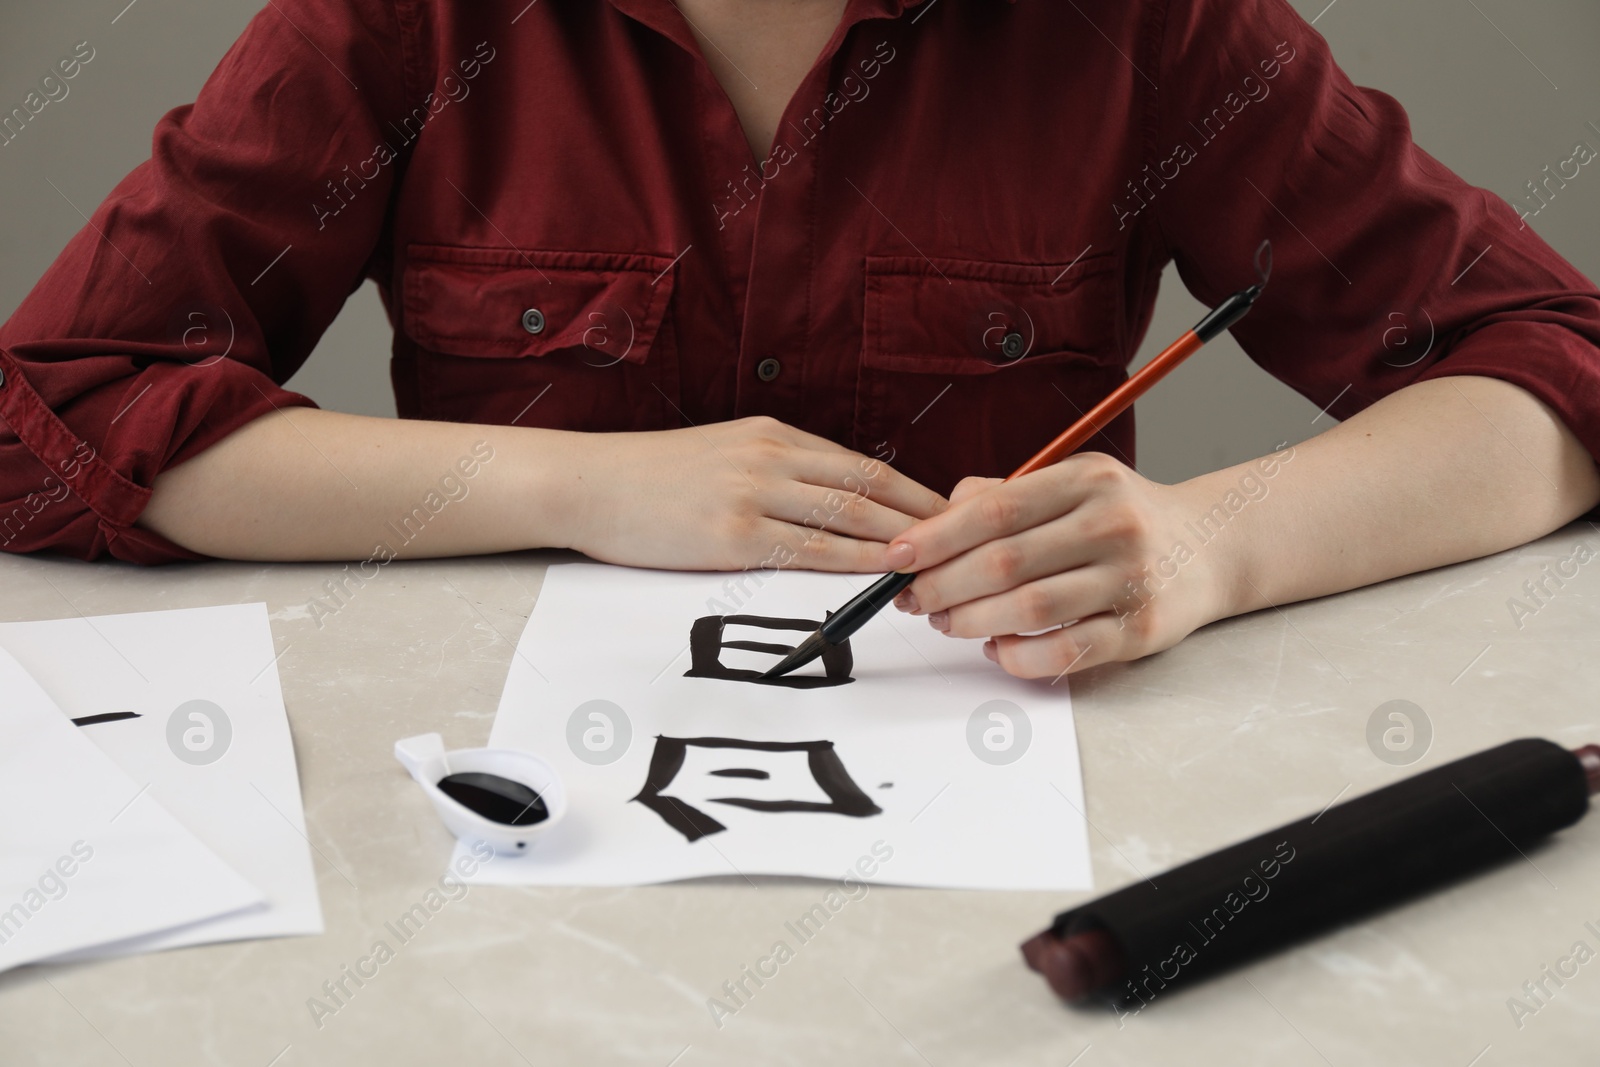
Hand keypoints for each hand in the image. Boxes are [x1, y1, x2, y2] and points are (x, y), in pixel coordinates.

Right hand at [563, 416, 947, 571]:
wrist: (589, 485)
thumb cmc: (653, 478)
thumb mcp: (724, 453)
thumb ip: (777, 469)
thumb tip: (831, 499)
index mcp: (773, 435)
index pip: (861, 465)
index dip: (913, 491)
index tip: (950, 514)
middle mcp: (771, 458)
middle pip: (869, 487)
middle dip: (925, 515)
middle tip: (970, 540)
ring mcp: (753, 495)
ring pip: (848, 517)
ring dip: (901, 540)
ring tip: (944, 562)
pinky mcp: (732, 535)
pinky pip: (810, 551)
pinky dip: (857, 561)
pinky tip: (887, 572)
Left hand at [885, 453, 1232, 678]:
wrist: (1211, 547)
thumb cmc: (1123, 517)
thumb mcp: (1071, 484)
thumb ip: (1004, 494)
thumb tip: (936, 519)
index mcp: (1086, 480)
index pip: (994, 508)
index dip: (936, 536)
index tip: (896, 557)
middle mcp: (1112, 524)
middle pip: (1004, 561)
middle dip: (944, 585)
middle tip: (914, 598)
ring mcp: (1130, 579)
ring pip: (1028, 609)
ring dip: (972, 621)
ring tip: (948, 622)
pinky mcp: (1140, 630)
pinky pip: (1064, 652)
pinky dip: (1018, 656)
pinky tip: (996, 648)